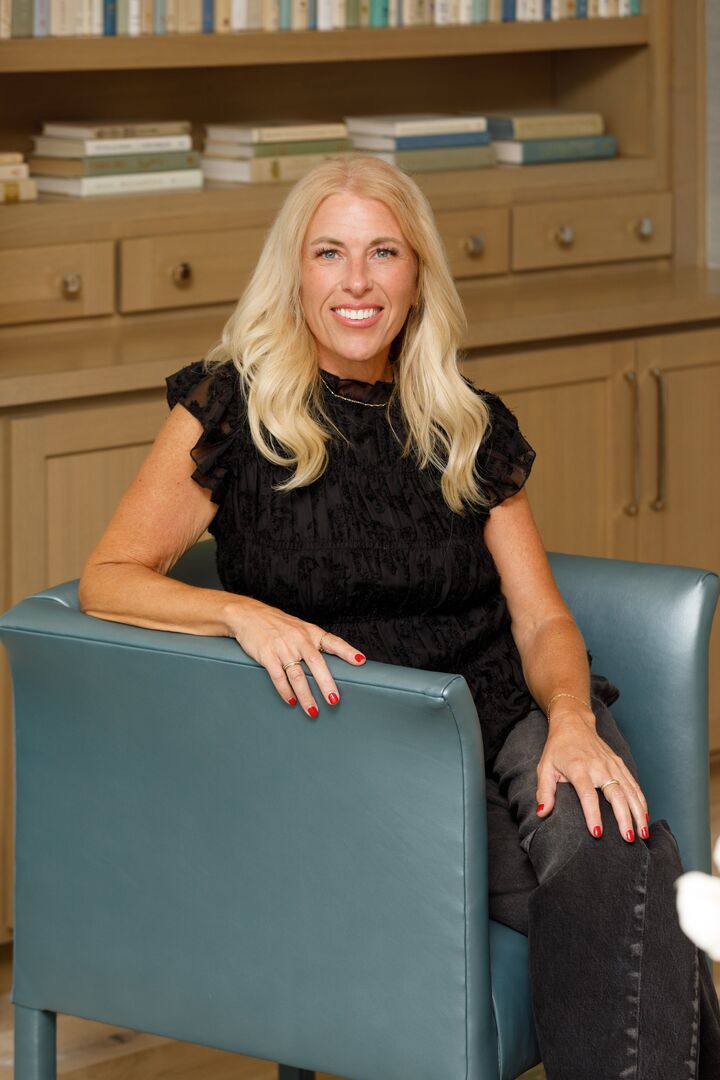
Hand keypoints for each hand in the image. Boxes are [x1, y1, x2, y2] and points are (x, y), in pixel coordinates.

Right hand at [224, 595, 364, 715]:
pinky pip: (278, 677)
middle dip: (326, 683)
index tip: (360, 661)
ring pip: (297, 675)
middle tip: (334, 700)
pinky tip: (290, 701)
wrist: (248, 615)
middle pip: (316, 663)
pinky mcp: (267, 655)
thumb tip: (330, 664)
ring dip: (306, 695)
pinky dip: (285, 691)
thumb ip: (312, 643)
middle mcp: (298, 639)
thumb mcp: (299, 628)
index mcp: (310, 632)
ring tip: (313, 710)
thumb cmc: (277, 624)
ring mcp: (282, 648)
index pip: (333, 641)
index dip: (347, 651)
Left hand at [535, 708, 649, 841]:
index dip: (593, 815)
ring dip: (638, 812)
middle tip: (629, 839)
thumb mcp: (544, 767)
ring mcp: (612, 764)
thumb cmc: (558, 748)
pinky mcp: (620, 763)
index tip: (598, 833)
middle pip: (616, 794)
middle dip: (624, 818)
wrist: (574, 723)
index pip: (588, 795)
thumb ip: (544, 791)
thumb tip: (542, 813)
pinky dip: (641, 801)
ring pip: (629, 790)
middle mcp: (599, 766)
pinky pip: (633, 784)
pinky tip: (644, 817)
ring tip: (642, 833)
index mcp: (579, 768)